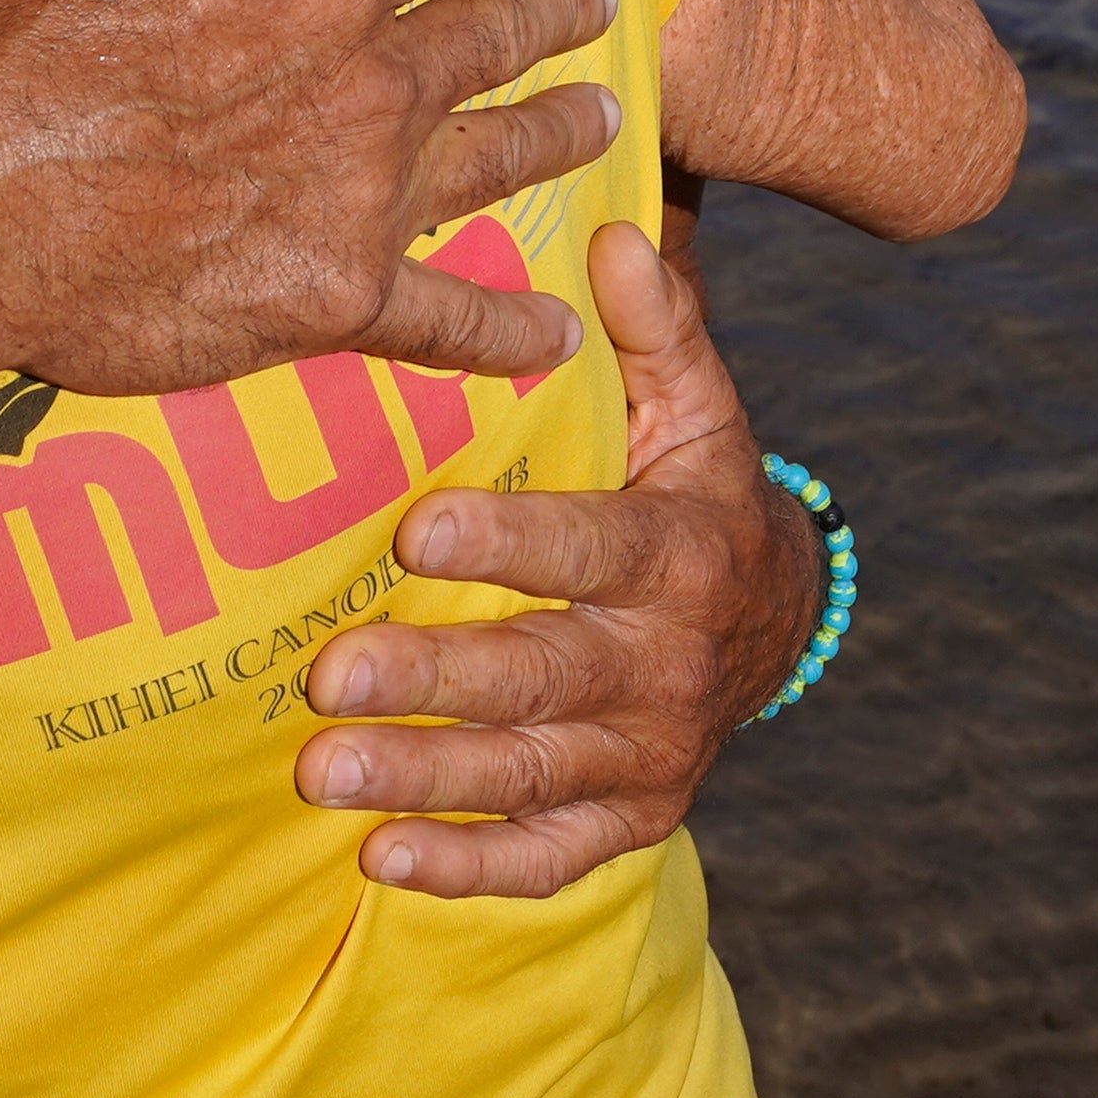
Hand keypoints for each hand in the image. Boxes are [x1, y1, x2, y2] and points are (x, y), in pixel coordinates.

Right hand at [0, 0, 616, 396]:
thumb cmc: (27, 40)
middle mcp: (370, 87)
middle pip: (488, 41)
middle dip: (551, 15)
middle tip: (597, 3)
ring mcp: (363, 199)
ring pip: (495, 159)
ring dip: (556, 135)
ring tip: (601, 119)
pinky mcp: (334, 298)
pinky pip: (444, 318)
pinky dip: (505, 329)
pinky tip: (552, 333)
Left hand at [288, 221, 818, 897]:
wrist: (776, 626)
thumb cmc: (698, 494)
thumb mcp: (699, 409)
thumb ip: (657, 327)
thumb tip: (612, 228)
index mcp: (678, 554)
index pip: (589, 549)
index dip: (508, 543)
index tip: (415, 529)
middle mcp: (663, 665)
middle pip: (540, 678)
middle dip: (432, 681)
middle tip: (325, 680)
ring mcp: (648, 754)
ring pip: (528, 773)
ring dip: (423, 778)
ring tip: (320, 772)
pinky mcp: (630, 820)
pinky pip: (547, 857)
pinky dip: (467, 868)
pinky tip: (378, 860)